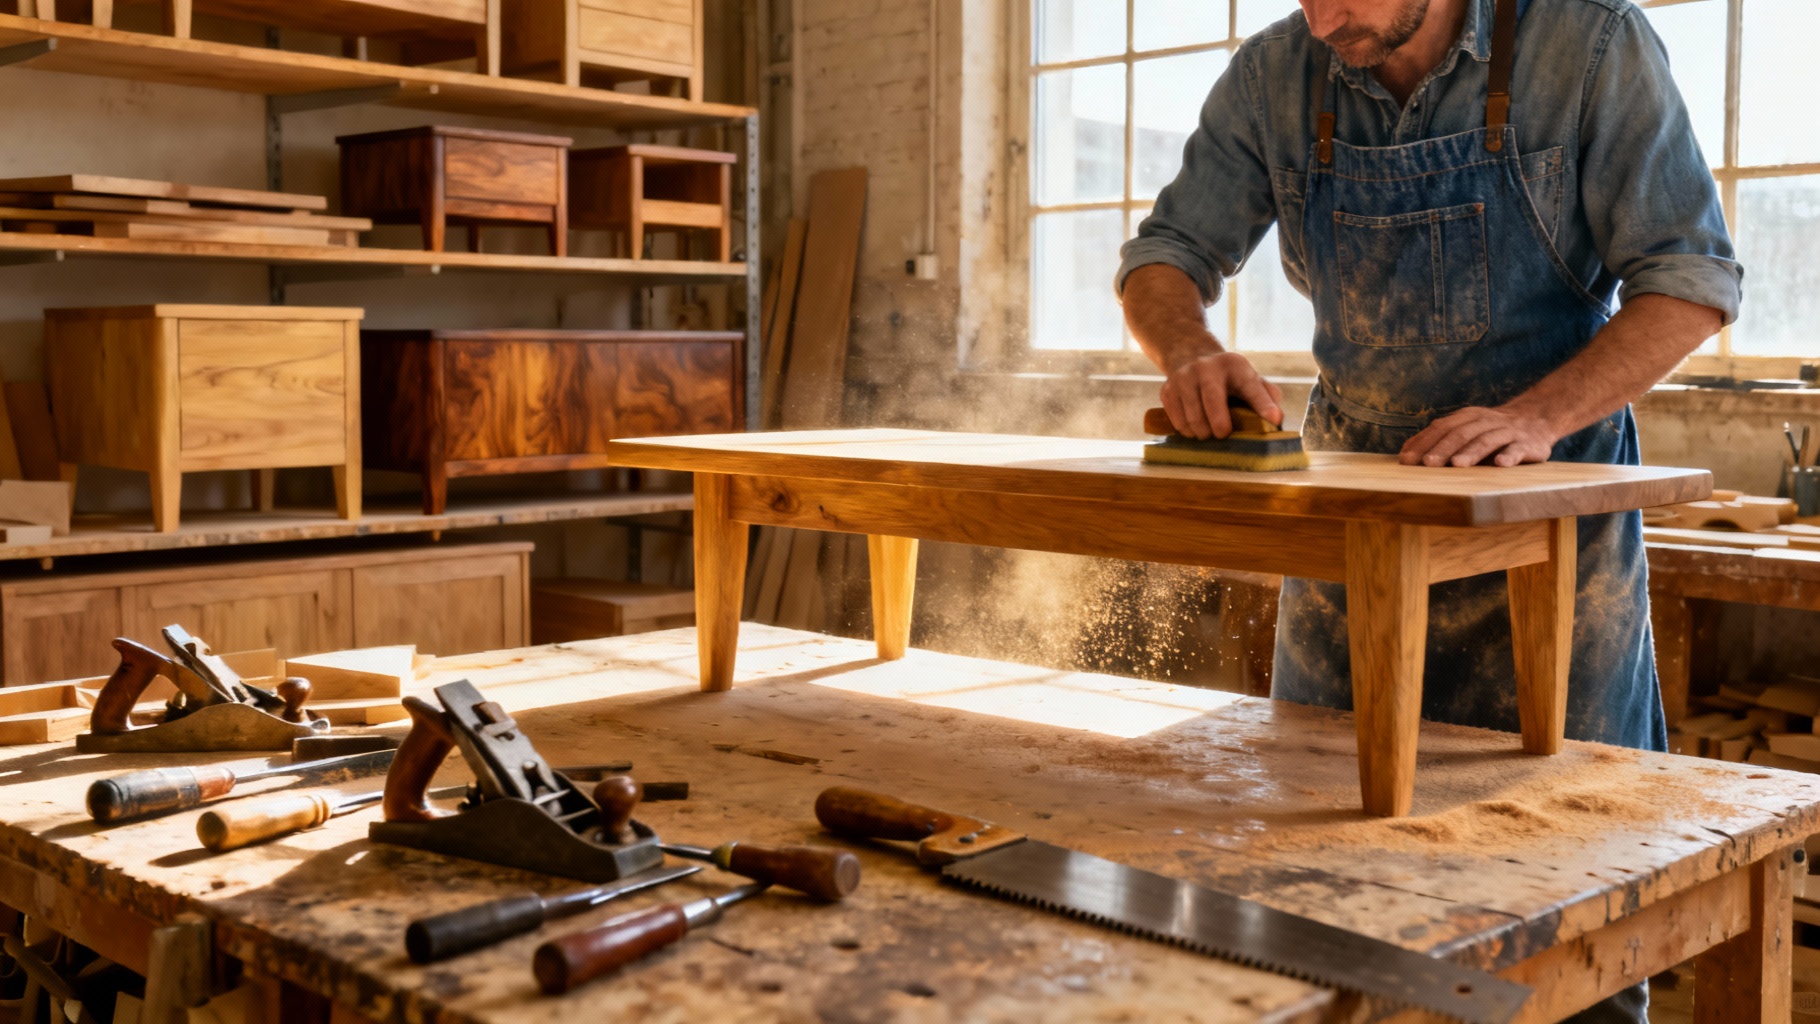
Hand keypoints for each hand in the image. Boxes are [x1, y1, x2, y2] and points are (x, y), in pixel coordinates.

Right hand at [1160, 352, 1283, 438]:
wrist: (1189, 356)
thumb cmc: (1227, 377)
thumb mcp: (1249, 379)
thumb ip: (1266, 396)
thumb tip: (1276, 419)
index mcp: (1234, 365)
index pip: (1251, 385)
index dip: (1263, 403)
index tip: (1274, 418)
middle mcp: (1206, 367)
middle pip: (1212, 400)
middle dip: (1219, 424)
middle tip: (1222, 434)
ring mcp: (1183, 378)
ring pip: (1191, 415)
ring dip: (1201, 432)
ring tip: (1207, 433)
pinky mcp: (1167, 389)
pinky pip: (1176, 419)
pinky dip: (1186, 430)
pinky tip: (1193, 428)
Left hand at [1399, 405, 1558, 467]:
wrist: (1538, 418)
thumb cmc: (1491, 430)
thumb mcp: (1466, 428)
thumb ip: (1439, 438)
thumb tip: (1404, 454)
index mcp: (1467, 417)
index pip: (1441, 428)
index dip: (1423, 443)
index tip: (1406, 460)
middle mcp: (1485, 422)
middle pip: (1461, 434)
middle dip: (1442, 449)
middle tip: (1427, 464)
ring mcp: (1507, 432)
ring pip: (1487, 441)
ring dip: (1471, 452)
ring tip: (1457, 465)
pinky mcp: (1528, 444)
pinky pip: (1517, 449)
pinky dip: (1509, 456)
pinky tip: (1500, 464)